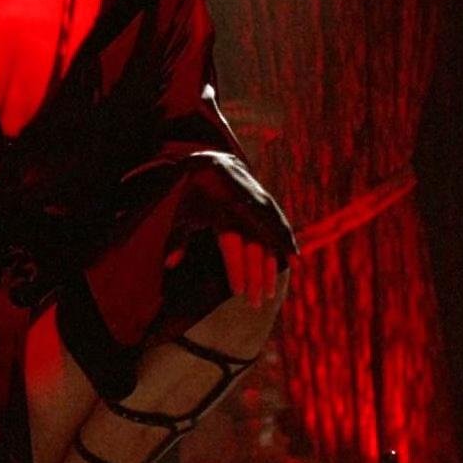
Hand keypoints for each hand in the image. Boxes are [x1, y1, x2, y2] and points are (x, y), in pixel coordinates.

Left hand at [184, 152, 296, 305]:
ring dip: (272, 266)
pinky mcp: (266, 201)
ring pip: (270, 237)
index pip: (232, 246)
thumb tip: (169, 264)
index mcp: (219, 208)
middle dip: (255, 276)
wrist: (211, 160)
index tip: (237, 292)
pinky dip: (287, 242)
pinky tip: (293, 260)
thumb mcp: (181, 213)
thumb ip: (177, 238)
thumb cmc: (192, 193)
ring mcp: (257, 202)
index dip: (236, 269)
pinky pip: (279, 223)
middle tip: (255, 302)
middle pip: (253, 247)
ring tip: (271, 292)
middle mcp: (242, 205)